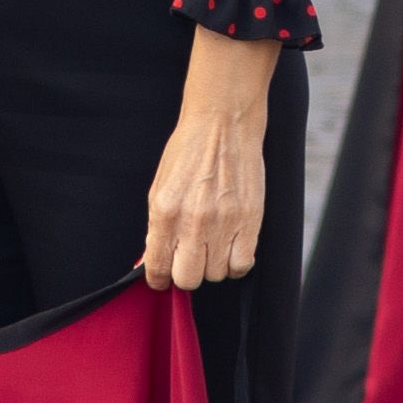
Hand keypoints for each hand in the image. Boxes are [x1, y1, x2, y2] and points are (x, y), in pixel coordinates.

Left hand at [142, 30, 275, 290]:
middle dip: (186, 273)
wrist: (222, 123)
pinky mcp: (250, 221)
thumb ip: (156, 227)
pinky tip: (231, 247)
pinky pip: (242, 265)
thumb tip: (152, 261)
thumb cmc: (188, 151)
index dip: (160, 278)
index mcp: (164, 211)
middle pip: (188, 279)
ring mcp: (223, 223)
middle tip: (190, 259)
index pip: (158, 268)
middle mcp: (192, 221)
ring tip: (213, 243)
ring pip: (216, 274)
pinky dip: (236, 262)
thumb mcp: (160, 187)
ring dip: (213, 265)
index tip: (164, 276)